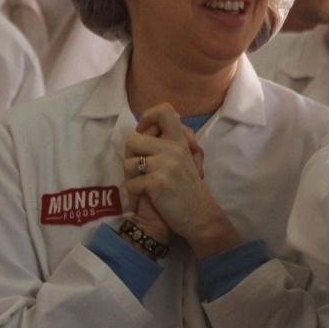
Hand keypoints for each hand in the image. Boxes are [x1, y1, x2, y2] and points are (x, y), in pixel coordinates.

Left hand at [124, 104, 240, 257]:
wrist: (200, 216)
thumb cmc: (191, 189)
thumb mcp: (189, 159)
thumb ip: (179, 141)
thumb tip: (161, 122)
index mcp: (180, 141)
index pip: (164, 111)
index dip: (147, 117)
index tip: (144, 132)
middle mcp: (173, 149)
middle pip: (132, 139)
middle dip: (131, 157)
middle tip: (141, 171)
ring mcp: (165, 165)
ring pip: (128, 164)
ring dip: (132, 178)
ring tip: (145, 188)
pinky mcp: (157, 182)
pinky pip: (131, 183)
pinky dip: (135, 194)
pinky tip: (147, 199)